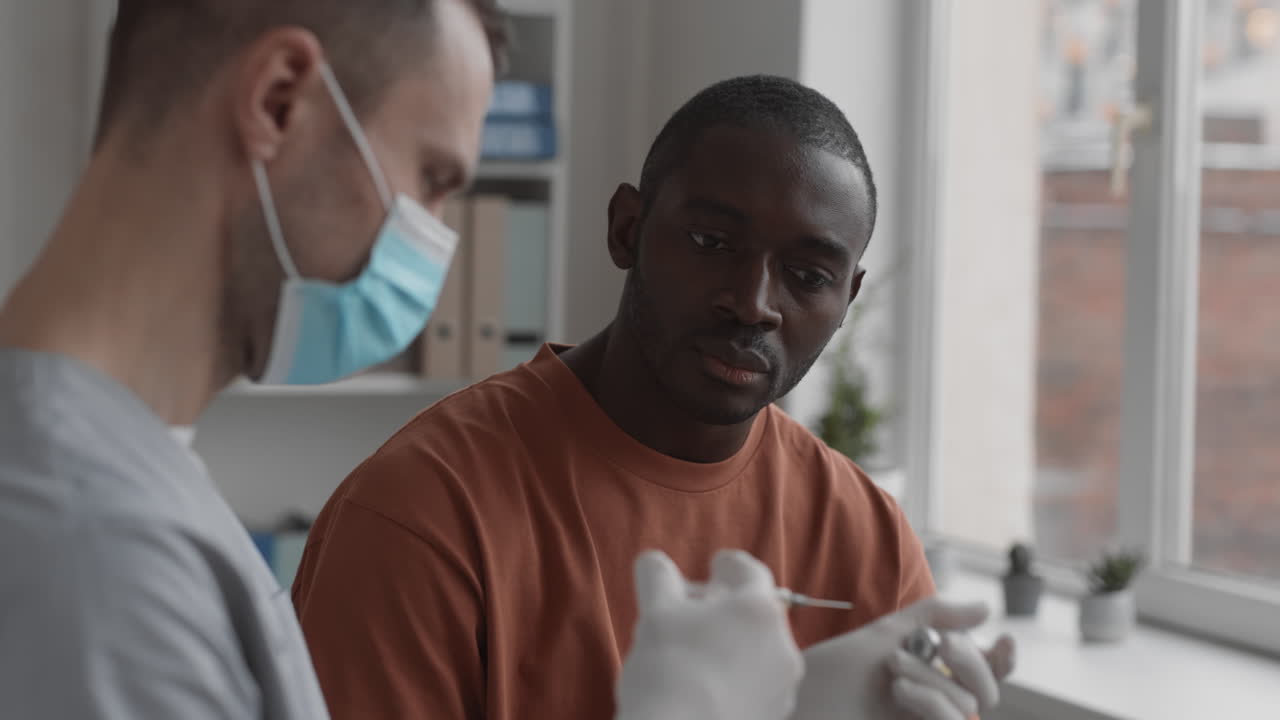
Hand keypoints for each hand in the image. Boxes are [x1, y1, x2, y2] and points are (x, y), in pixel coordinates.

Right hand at [614, 550, 803, 719]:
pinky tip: (702, 686)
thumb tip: (655, 562)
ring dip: (730, 644)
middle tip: (690, 613)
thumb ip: (658, 575)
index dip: (727, 565)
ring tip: (692, 654)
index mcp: (760, 609)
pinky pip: (755, 685)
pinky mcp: (773, 717)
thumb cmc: (669, 668)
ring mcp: (782, 687)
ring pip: (756, 651)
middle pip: (754, 613)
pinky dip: (733, 677)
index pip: (748, 571)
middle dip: (724, 608)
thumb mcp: (656, 610)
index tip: (714, 564)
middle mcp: (783, 645)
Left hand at [791, 597, 1015, 719]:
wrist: (798, 702)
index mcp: (930, 678)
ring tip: (893, 669)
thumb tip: (988, 607)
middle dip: (966, 659)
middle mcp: (932, 706)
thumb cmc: (834, 671)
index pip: (984, 674)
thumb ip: (935, 617)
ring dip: (933, 679)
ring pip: (968, 705)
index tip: (1002, 638)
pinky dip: (933, 702)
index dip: (1002, 659)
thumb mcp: (886, 634)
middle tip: (936, 643)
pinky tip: (900, 692)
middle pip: (986, 689)